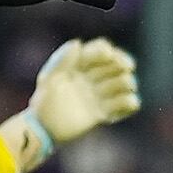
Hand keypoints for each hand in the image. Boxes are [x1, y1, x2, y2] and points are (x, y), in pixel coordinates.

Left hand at [27, 38, 142, 146]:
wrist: (43, 130)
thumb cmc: (43, 101)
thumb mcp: (49, 78)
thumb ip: (62, 60)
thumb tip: (78, 43)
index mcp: (78, 65)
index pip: (99, 50)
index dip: (105, 51)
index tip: (107, 54)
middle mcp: (91, 77)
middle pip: (116, 64)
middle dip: (123, 63)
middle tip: (126, 67)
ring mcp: (98, 94)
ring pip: (123, 83)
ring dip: (126, 83)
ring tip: (124, 86)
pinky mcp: (103, 112)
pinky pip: (124, 105)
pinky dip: (129, 103)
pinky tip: (128, 103)